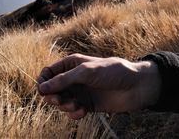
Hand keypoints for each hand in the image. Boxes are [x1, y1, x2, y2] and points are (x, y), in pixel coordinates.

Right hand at [37, 53, 160, 118]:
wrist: (136, 86)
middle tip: (60, 101)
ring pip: (61, 102)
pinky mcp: (87, 105)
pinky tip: (83, 111)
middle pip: (52, 89)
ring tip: (76, 106)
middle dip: (53, 97)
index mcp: (71, 64)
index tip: (43, 91)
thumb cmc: (112, 72)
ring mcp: (81, 92)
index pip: (48, 73)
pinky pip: (73, 112)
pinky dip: (74, 113)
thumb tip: (42, 89)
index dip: (43, 82)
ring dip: (65, 106)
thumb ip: (62, 80)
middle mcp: (74, 78)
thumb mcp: (85, 72)